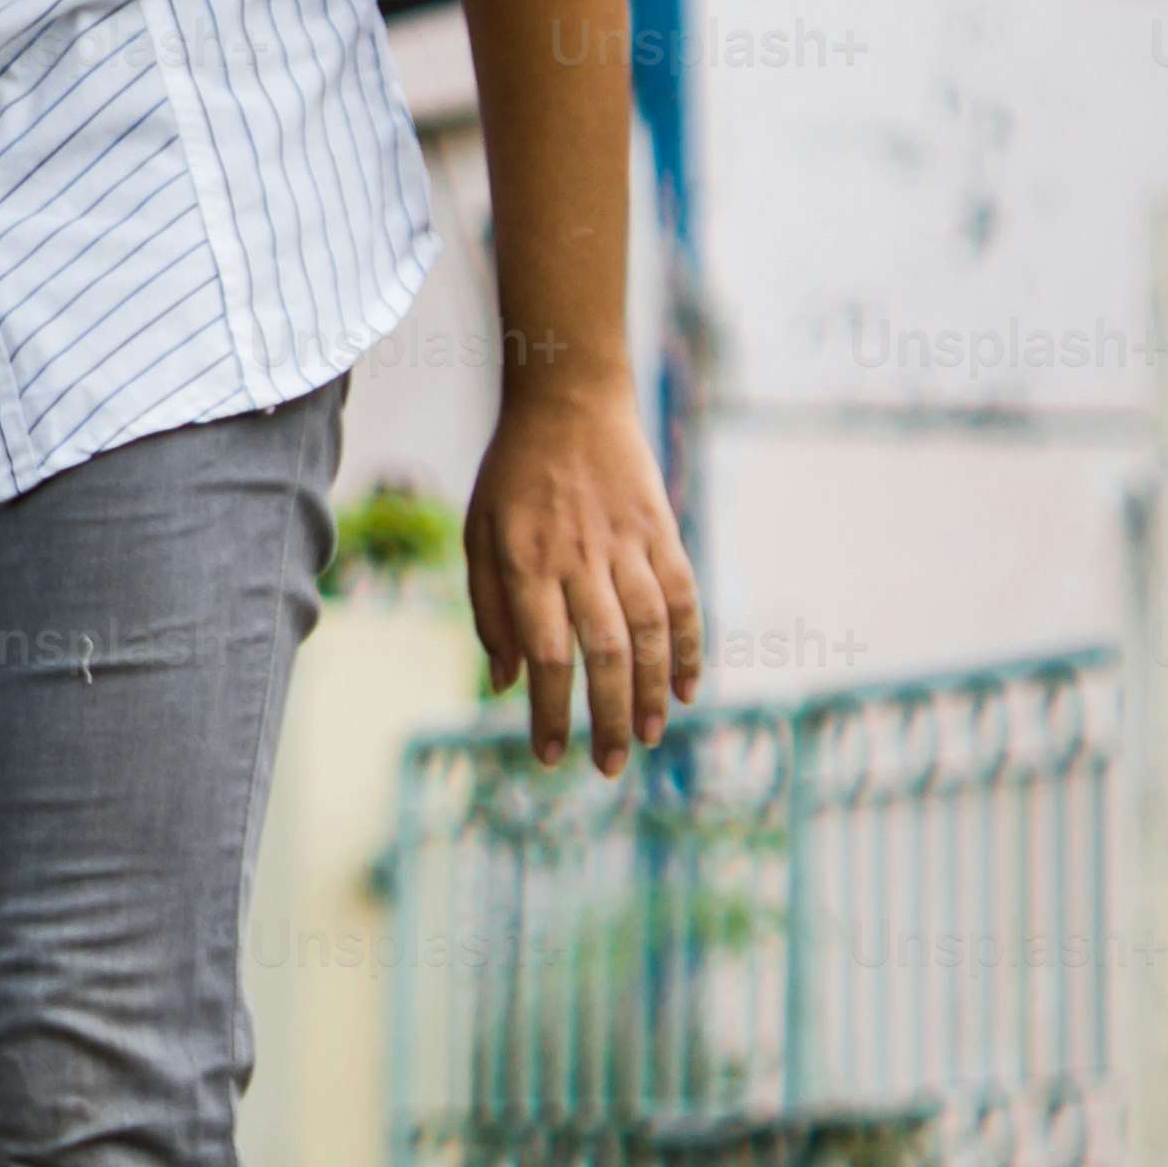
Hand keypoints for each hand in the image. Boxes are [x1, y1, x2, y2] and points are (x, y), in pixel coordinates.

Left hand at [464, 377, 699, 772]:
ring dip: (651, 690)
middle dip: (606, 716)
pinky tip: (686, 688)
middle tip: (607, 766)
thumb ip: (490, 611)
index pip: (543, 654)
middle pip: (602, 652)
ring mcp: (627, 543)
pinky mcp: (662, 531)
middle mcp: (579, 557)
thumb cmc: (512, 477)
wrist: (569, 401)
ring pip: (649, 630)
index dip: (548, 711)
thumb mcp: (478, 535)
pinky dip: (689, 646)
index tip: (548, 755)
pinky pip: (684, 597)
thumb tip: (504, 685)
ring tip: (647, 737)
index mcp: (526, 561)